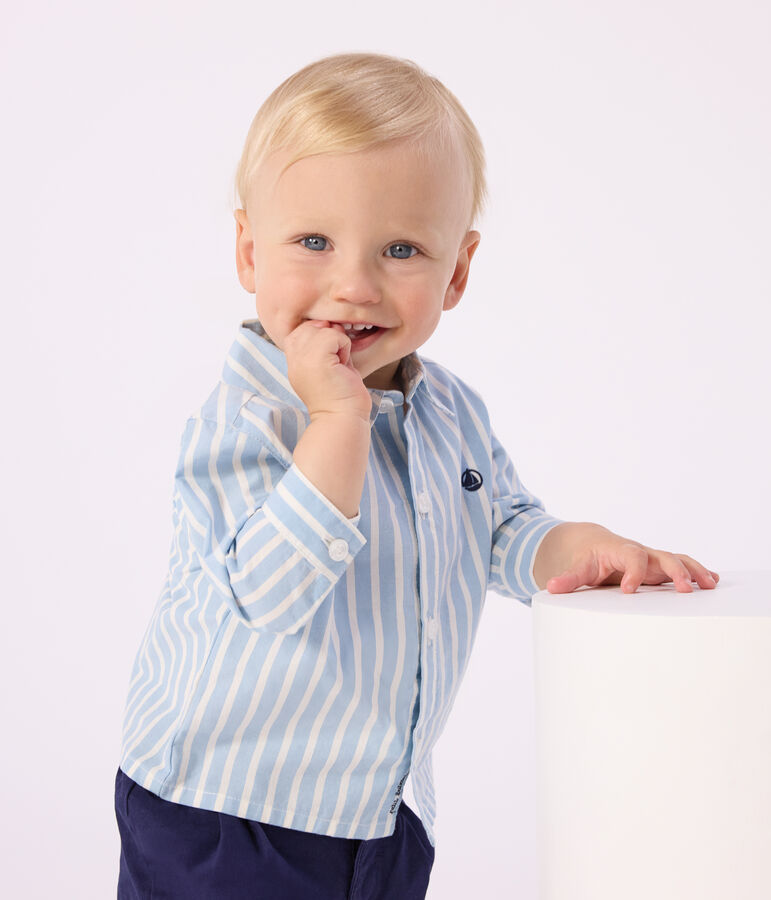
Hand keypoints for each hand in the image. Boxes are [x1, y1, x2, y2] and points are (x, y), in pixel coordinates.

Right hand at [284, 320, 372, 421]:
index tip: (331, 358)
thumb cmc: (342, 397)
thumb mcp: (328, 367)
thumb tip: (331, 323)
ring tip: (339, 364)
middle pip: (310, 325)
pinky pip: (333, 335)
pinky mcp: (316, 360)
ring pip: (323, 327)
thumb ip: (325, 346)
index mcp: (294, 362)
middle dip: (329, 336)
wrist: (343, 420)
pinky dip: (344, 346)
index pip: (301, 330)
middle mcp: (294, 360)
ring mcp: (302, 359)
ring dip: (338, 342)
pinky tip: (343, 365)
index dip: (320, 336)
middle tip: (336, 362)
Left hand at [545, 525, 719, 593]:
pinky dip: (697, 573)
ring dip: (694, 571)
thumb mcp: (577, 567)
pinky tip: (712, 582)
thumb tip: (551, 587)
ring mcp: (652, 560)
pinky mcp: (659, 569)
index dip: (633, 572)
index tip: (628, 590)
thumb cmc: (588, 557)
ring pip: (677, 560)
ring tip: (710, 584)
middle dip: (675, 571)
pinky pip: (681, 567)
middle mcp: (641, 553)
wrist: (594, 544)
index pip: (632, 556)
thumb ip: (568, 578)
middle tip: (684, 590)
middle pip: (663, 556)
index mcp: (620, 550)